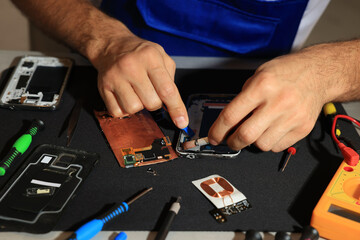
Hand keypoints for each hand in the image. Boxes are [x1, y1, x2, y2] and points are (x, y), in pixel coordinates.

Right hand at [92, 33, 187, 128]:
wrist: (111, 45)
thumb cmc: (139, 53)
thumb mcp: (161, 56)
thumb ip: (170, 80)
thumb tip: (176, 108)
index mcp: (150, 57)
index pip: (167, 90)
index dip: (176, 108)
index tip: (181, 122)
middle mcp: (132, 67)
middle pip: (151, 103)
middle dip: (155, 103)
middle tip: (150, 91)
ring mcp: (116, 77)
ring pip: (133, 109)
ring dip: (138, 106)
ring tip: (136, 93)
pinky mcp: (103, 87)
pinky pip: (117, 112)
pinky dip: (123, 109)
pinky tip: (125, 96)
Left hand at [208, 51, 329, 151]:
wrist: (318, 73)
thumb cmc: (285, 73)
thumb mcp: (258, 76)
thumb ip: (243, 99)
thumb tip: (228, 124)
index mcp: (261, 86)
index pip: (231, 115)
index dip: (218, 130)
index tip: (213, 137)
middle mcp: (277, 102)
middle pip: (245, 135)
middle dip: (232, 142)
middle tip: (230, 140)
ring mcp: (292, 117)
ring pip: (262, 145)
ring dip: (253, 142)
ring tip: (256, 130)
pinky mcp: (302, 128)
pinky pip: (278, 146)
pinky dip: (270, 142)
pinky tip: (272, 129)